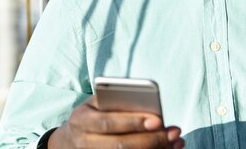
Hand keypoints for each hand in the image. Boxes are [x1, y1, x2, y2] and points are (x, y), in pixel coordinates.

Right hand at [48, 97, 183, 148]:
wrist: (70, 141)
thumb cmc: (91, 115)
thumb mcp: (96, 104)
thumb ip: (115, 101)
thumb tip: (148, 107)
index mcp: (82, 120)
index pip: (108, 122)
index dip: (133, 122)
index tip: (157, 119)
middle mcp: (85, 142)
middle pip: (120, 145)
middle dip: (150, 139)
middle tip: (173, 133)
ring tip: (175, 142)